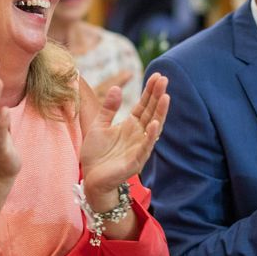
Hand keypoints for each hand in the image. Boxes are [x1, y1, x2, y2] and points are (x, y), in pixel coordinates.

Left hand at [81, 72, 169, 211]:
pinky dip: (151, 136)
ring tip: (166, 97)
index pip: (144, 105)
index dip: (150, 91)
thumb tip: (117, 87)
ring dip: (160, 113)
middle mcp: (138, 135)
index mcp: (131, 125)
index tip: (157, 76)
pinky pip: (145, 147)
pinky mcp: (135, 161)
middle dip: (157, 96)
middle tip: (164, 79)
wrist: (91, 179)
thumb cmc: (96, 154)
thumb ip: (109, 108)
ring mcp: (139, 148)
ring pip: (153, 127)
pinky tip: (156, 124)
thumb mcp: (99, 125)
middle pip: (151, 112)